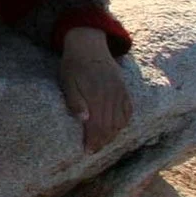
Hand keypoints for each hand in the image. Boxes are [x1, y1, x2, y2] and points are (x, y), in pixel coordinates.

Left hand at [60, 28, 130, 150]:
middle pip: (109, 126)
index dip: (93, 140)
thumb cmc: (73, 65)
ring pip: (120, 121)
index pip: (97, 125)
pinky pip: (128, 111)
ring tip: (102, 143)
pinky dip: (123, 123)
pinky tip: (116, 128)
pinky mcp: (125, 90)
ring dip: (112, 134)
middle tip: (93, 150)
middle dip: (101, 141)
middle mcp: (111, 97)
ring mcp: (120, 94)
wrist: (89, 46)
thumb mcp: (67, 80)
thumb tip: (84, 120)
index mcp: (96, 96)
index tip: (87, 151)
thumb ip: (74, 100)